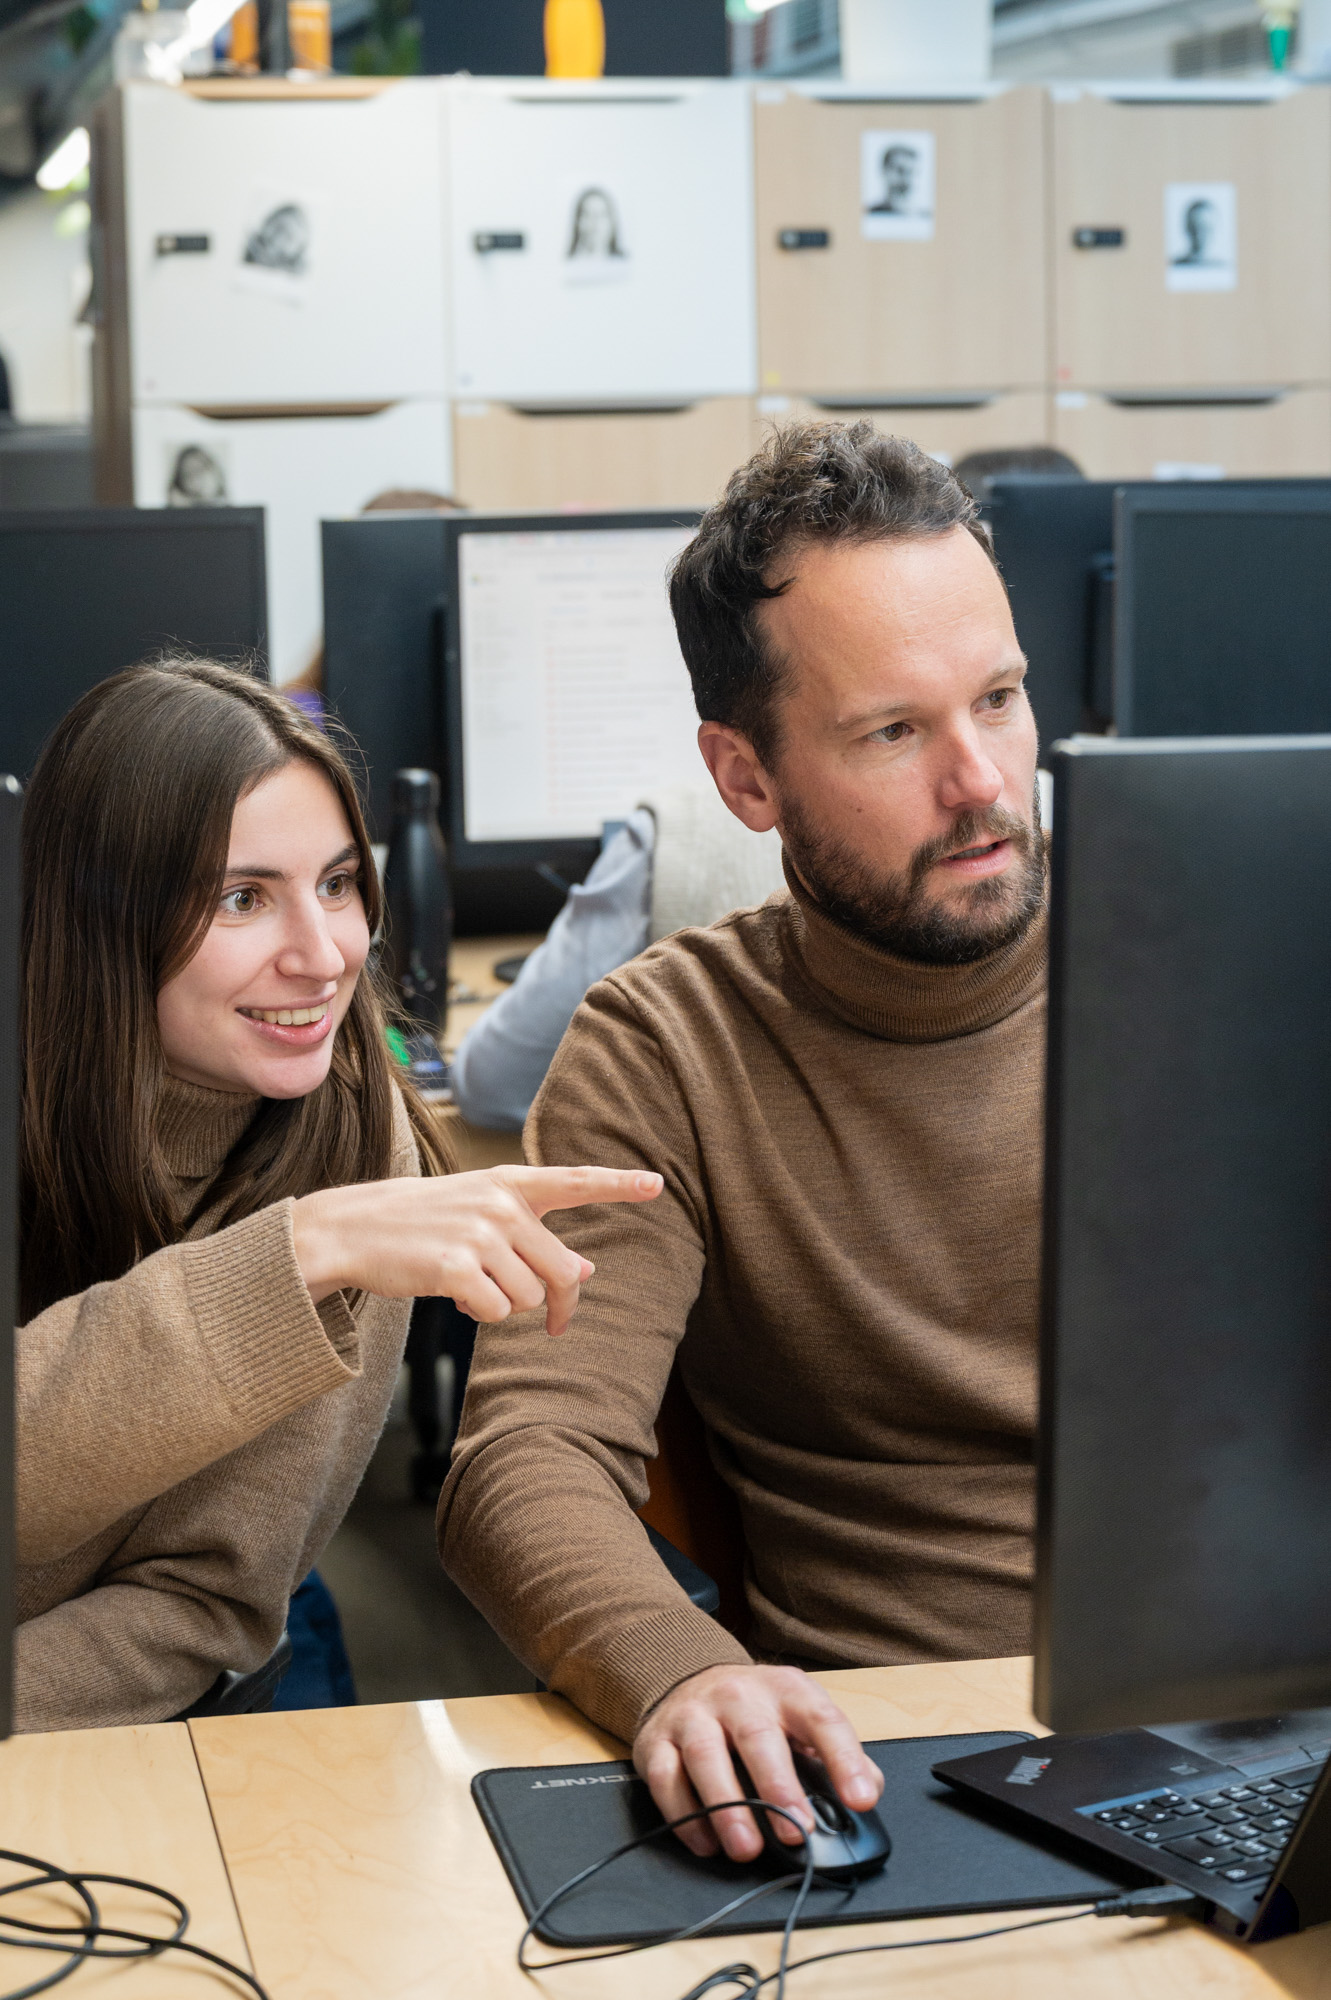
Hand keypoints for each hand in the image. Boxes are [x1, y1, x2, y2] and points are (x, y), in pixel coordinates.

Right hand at [291, 1163, 660, 1336]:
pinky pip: (495, 1314)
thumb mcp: (479, 1217)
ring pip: (529, 1298)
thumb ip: (533, 1237)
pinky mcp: (457, 1268)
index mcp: (509, 1184)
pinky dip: (479, 1315)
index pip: (574, 1182)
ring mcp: (479, 1235)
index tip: (658, 1184)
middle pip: (563, 1272)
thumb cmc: (420, 1224)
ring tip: (471, 1286)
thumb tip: (586, 1270)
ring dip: (505, 1305)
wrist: (351, 1229)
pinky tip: (455, 1296)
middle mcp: (501, 1205)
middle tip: (552, 1321)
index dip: (619, 1185)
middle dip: (559, 1304)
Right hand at [633, 1664, 882, 1863]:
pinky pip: (666, 1777)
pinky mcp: (657, 1741)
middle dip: (778, 1786)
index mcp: (785, 1690)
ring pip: (706, 1755)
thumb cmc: (757, 1712)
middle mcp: (739, 1696)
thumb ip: (833, 1754)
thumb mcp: (800, 1718)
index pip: (821, 1719)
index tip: (860, 1799)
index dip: (844, 1759)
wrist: (692, 1681)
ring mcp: (694, 1715)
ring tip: (746, 1847)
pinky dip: (684, 1814)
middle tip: (797, 1830)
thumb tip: (868, 1790)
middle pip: (758, 1737)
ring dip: (727, 1806)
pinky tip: (706, 1842)